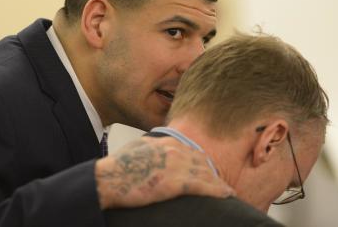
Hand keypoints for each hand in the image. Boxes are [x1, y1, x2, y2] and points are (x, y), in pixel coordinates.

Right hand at [95, 136, 234, 208]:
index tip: (207, 171)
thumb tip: (155, 146)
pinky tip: (226, 194)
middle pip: (202, 162)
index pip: (192, 152)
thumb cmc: (119, 165)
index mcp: (167, 142)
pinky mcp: (176, 182)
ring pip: (206, 174)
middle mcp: (176, 150)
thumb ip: (152, 145)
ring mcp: (178, 165)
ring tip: (227, 192)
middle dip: (212, 174)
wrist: (110, 177)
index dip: (202, 164)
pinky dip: (217, 190)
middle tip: (220, 183)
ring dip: (218, 184)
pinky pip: (204, 186)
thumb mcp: (137, 147)